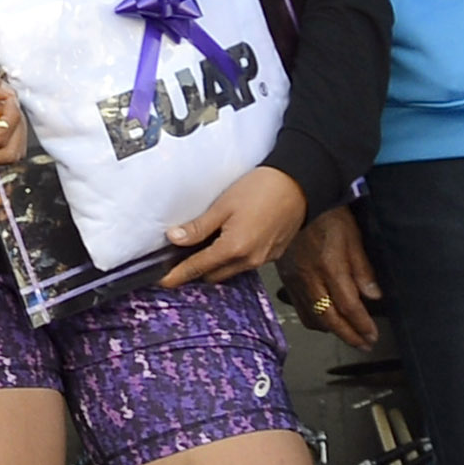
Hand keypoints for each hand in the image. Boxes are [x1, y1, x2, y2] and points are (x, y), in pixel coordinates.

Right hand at [0, 71, 28, 168]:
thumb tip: (7, 89)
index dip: (11, 114)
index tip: (8, 97)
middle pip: (9, 152)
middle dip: (17, 126)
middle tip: (9, 103)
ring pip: (9, 155)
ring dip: (14, 131)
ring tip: (3, 110)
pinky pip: (1, 152)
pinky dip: (7, 135)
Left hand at [159, 165, 307, 285]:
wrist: (300, 183)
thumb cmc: (262, 189)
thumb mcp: (223, 205)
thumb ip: (198, 227)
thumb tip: (175, 239)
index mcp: (234, 249)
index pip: (197, 268)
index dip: (178, 275)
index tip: (163, 281)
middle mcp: (249, 260)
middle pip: (213, 275)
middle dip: (195, 270)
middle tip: (180, 257)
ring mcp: (263, 260)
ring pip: (230, 272)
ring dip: (215, 265)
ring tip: (203, 247)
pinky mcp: (273, 255)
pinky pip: (245, 265)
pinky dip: (232, 259)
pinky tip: (228, 242)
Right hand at [290, 203, 383, 350]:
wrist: (293, 201)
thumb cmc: (327, 214)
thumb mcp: (352, 235)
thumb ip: (362, 268)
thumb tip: (373, 296)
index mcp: (330, 267)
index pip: (349, 306)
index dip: (362, 325)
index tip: (372, 336)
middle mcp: (311, 278)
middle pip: (330, 318)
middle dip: (349, 335)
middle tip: (363, 345)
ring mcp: (296, 281)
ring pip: (312, 317)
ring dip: (331, 330)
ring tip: (347, 334)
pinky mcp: (287, 279)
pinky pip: (300, 308)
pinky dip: (314, 320)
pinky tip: (324, 320)